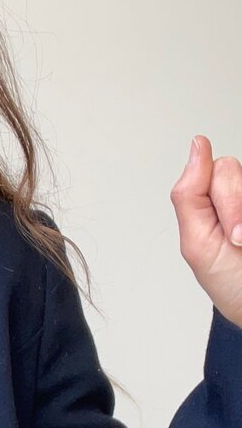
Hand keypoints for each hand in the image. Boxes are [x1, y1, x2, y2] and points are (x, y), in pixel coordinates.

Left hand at [170, 134, 241, 329]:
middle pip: (230, 169)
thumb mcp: (198, 244)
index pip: (210, 170)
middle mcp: (236, 194)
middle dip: (233, 207)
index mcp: (210, 201)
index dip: (220, 197)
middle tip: (238, 242)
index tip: (228, 231)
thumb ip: (189, 194)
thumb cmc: (232, 283)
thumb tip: (197, 144)